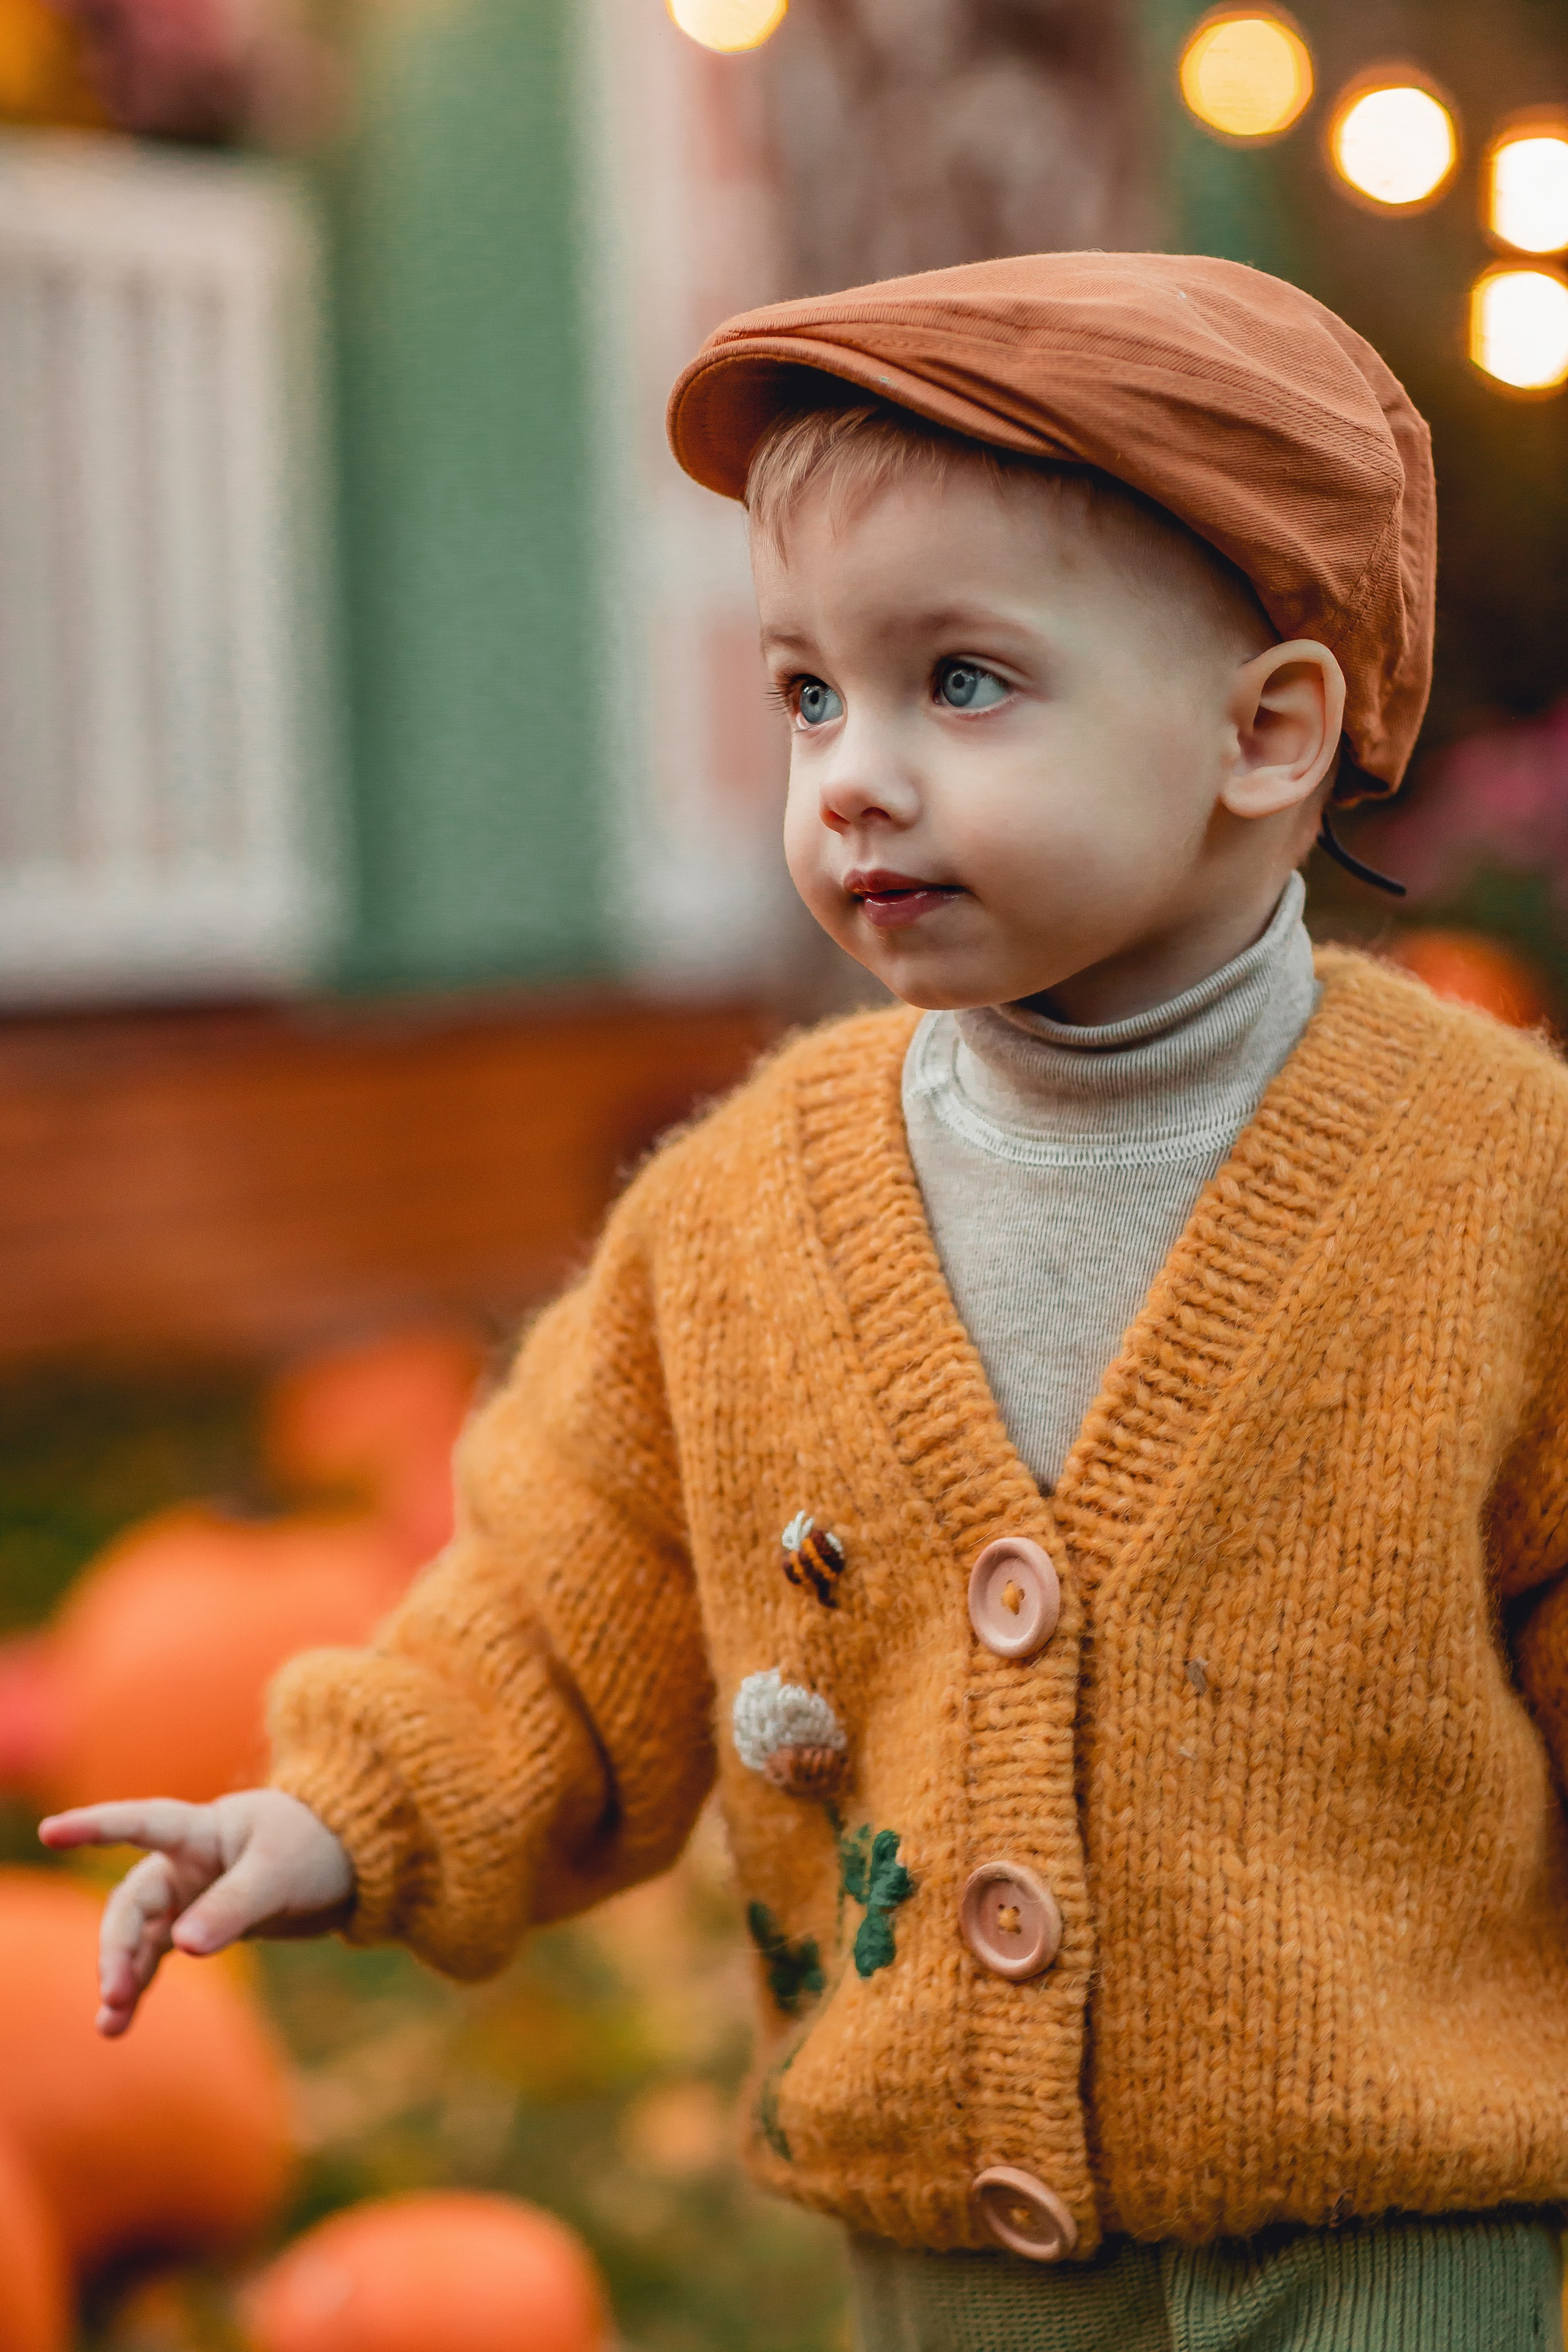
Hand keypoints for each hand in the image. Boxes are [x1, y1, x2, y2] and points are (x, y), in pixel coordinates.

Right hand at [38, 1790, 353, 2037]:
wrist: (348, 1863)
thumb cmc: (314, 1848)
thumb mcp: (279, 1874)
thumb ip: (233, 1906)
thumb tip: (183, 1944)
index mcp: (202, 1830)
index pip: (140, 1823)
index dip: (95, 1826)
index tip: (51, 1832)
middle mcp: (184, 1861)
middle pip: (133, 1902)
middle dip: (117, 1946)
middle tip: (115, 1992)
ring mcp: (188, 1894)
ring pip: (139, 1935)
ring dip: (122, 1974)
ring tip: (110, 2022)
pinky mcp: (200, 1924)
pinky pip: (158, 1956)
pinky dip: (142, 1985)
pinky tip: (119, 2024)